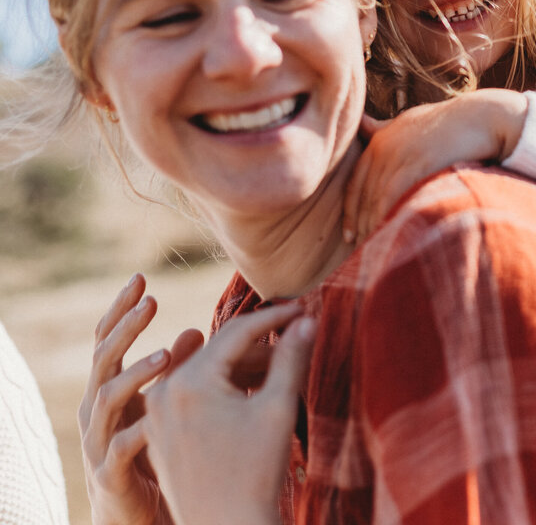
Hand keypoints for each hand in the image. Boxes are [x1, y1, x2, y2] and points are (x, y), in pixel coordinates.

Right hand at [78, 273, 203, 524]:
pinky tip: (161, 418)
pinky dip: (138, 430)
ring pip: (107, 400)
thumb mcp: (166, 408)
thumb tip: (195, 330)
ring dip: (136, 374)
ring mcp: (100, 440)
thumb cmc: (154, 454)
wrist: (137, 516)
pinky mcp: (112, 473)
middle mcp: (99, 410)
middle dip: (124, 328)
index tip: (141, 277)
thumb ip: (178, 370)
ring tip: (166, 355)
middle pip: (102, 360)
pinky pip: (120, 447)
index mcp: (111, 389)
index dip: (121, 309)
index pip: (109, 340)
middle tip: (151, 301)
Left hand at [138, 304, 314, 524]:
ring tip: (276, 374)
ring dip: (239, 367)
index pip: (238, 332)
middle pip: (219, 351)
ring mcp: (156, 416)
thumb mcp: (278, 409)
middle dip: (259, 344)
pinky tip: (249, 397)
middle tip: (296, 340)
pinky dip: (219, 389)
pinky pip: (189, 396)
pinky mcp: (157, 435)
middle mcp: (164, 393)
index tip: (303, 308)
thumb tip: (306, 320)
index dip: (275, 317)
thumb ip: (290, 358)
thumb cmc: (255, 473)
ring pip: (204, 372)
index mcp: (191, 382)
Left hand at [343, 88, 528, 242]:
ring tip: (374, 251)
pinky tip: (390, 236)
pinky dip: (387, 218)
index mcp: (379, 140)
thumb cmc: (449, 122)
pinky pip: (393, 197)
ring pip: (376, 200)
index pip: (355, 183)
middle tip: (360, 250)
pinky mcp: (417, 164)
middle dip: (360, 225)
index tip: (348, 234)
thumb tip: (363, 124)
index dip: (350, 212)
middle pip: (363, 196)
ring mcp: (399, 155)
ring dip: (372, 227)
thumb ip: (384, 128)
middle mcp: (383, 147)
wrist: (481, 117)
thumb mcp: (410, 120)